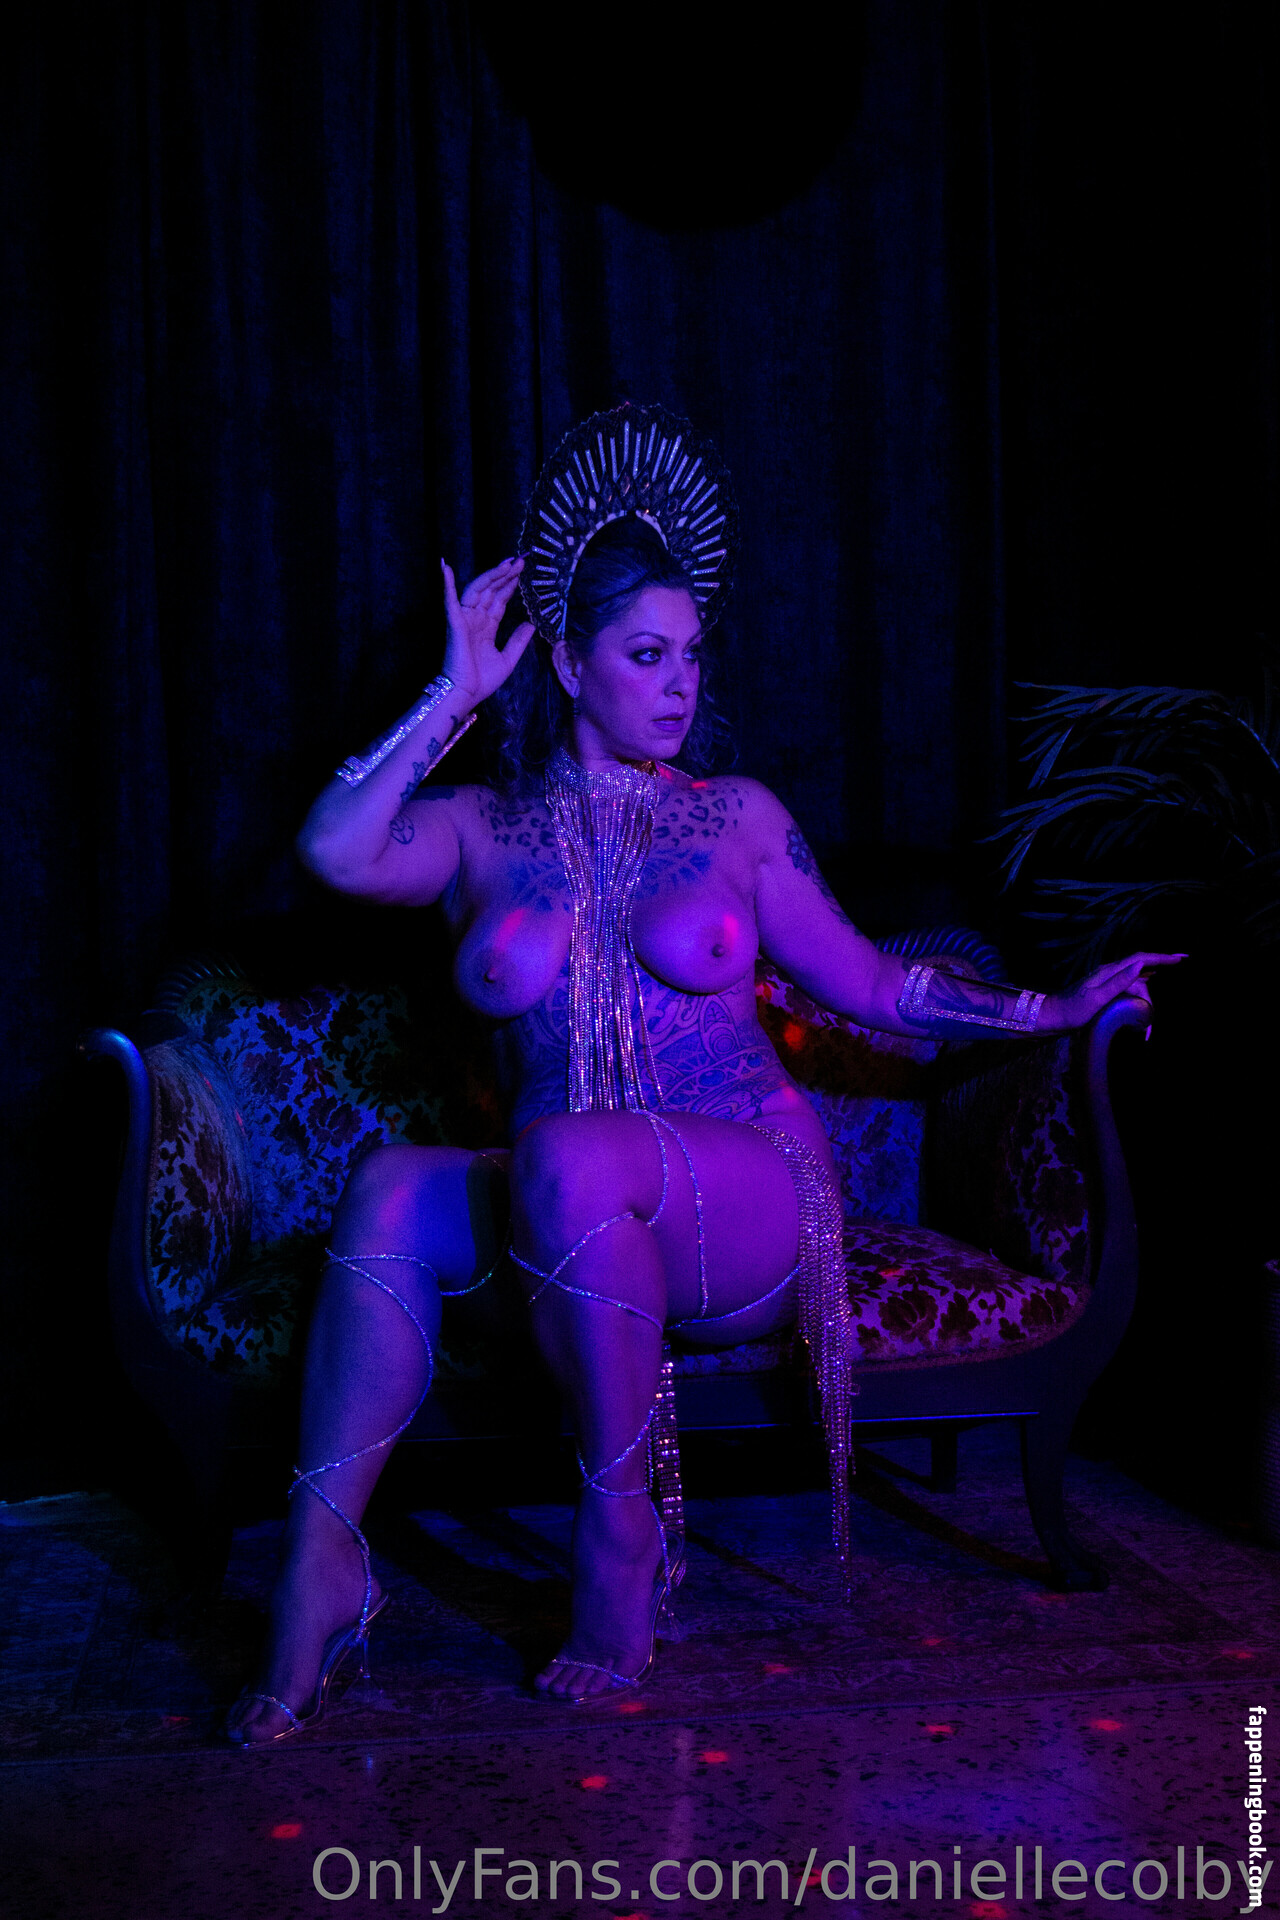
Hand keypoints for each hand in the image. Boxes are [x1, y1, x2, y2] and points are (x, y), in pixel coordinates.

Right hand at [440, 556, 535, 706]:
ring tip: (508, 563)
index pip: (500, 599)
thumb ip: (518, 641)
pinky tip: (445, 566)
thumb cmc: (483, 680)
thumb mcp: (508, 659)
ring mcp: (465, 619)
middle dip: (506, 575)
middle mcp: (476, 619)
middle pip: (492, 590)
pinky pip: (450, 600)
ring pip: (478, 590)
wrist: (467, 694)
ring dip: (492, 575)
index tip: (523, 570)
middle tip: (521, 560)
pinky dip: (447, 583)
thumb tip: (531, 624)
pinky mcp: (455, 623)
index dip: (510, 585)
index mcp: (487, 626)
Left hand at [1045, 951, 1186, 1031]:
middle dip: (1154, 987)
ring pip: (1136, 983)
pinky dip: (1141, 992)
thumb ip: (1119, 981)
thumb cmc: (1072, 1009)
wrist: (1052, 1017)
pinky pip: (1130, 988)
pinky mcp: (1106, 991)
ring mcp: (1108, 982)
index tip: (1181, 958)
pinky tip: (1148, 991)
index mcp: (1109, 971)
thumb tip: (1140, 964)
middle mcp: (1110, 973)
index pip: (1141, 958)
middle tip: (1158, 1009)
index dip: (1162, 957)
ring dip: (1147, 996)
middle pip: (1141, 973)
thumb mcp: (1096, 997)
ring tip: (1152, 1017)